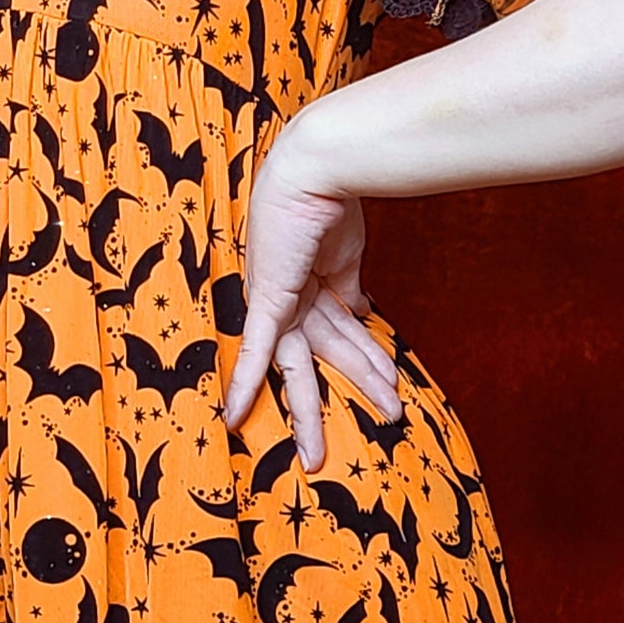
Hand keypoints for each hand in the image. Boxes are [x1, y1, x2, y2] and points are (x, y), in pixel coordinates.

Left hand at [221, 135, 402, 470]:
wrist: (320, 166)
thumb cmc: (333, 198)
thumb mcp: (348, 253)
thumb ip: (349, 287)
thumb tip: (362, 313)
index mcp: (312, 284)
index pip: (345, 330)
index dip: (370, 357)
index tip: (390, 381)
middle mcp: (291, 297)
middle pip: (329, 353)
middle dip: (356, 390)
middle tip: (381, 423)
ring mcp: (277, 300)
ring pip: (300, 367)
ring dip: (315, 410)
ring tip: (321, 456)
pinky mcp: (266, 300)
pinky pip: (255, 350)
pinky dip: (243, 383)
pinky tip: (233, 418)